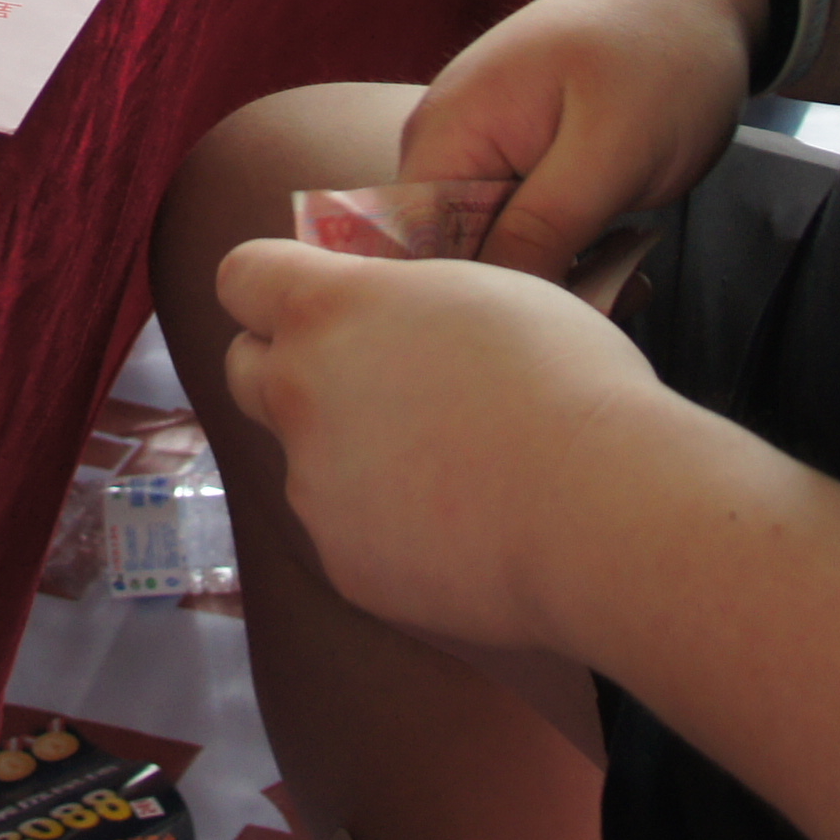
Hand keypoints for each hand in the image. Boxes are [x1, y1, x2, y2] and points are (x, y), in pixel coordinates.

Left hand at [214, 239, 662, 650]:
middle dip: (288, 367)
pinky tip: (460, 527)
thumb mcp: (483, 292)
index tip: (313, 299)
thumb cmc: (565, 382)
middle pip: (246, 368)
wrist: (598, 510)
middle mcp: (298, 394)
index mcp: (328, 311)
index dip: (271, 286)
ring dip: (348, 454)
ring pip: (304, 458)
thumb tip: (388, 315)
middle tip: (369, 380)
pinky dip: (385, 526)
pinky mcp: (342, 563)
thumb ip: (403, 299)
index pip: (241, 276)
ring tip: (449, 466)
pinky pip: (347, 531)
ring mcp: (313, 486)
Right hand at [395, 0, 759, 281]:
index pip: (409, 252)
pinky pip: (518, 232)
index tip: (550, 325)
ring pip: (490, 253)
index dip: (467, 303)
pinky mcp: (515, 163)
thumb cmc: (660, 58)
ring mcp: (479, 152)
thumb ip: (540, 227)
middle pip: (449, 259)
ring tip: (628, 285)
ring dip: (552, 281)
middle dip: (520, 297)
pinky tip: (619, 261)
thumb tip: (484, 303)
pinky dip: (565, 256)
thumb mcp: (610, 152)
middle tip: (610, 303)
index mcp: (446, 134)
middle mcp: (444, 145)